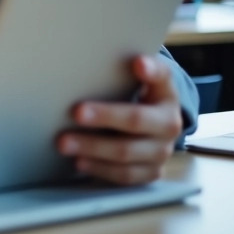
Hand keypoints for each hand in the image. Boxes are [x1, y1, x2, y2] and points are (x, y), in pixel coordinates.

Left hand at [58, 55, 181, 184]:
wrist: (151, 126)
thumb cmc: (132, 96)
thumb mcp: (132, 80)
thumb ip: (118, 70)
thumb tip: (81, 57)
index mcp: (165, 93)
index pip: (162, 76)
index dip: (151, 70)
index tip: (137, 63)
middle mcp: (168, 123)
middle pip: (136, 120)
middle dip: (105, 116)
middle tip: (75, 112)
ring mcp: (161, 151)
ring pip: (126, 152)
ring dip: (93, 148)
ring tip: (64, 143)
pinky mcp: (150, 172)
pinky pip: (125, 175)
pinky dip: (100, 169)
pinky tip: (80, 162)